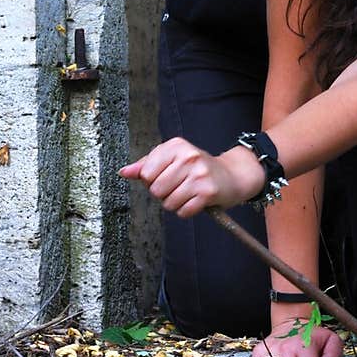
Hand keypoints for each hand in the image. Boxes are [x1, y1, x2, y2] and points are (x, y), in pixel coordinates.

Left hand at [119, 139, 265, 216]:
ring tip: (187, 193)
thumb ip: (146, 165)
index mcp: (176, 145)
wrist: (232, 175)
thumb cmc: (197, 168)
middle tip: (178, 186)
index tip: (165, 176)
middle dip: (163, 193)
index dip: (151, 180)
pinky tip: (195, 201)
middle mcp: (188, 156)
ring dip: (175, 203)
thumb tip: (124, 172)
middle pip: (156, 189)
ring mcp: (199, 174)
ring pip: (168, 202)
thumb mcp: (172, 159)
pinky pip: (183, 212)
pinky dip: (187, 211)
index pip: (146, 172)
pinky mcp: (208, 192)